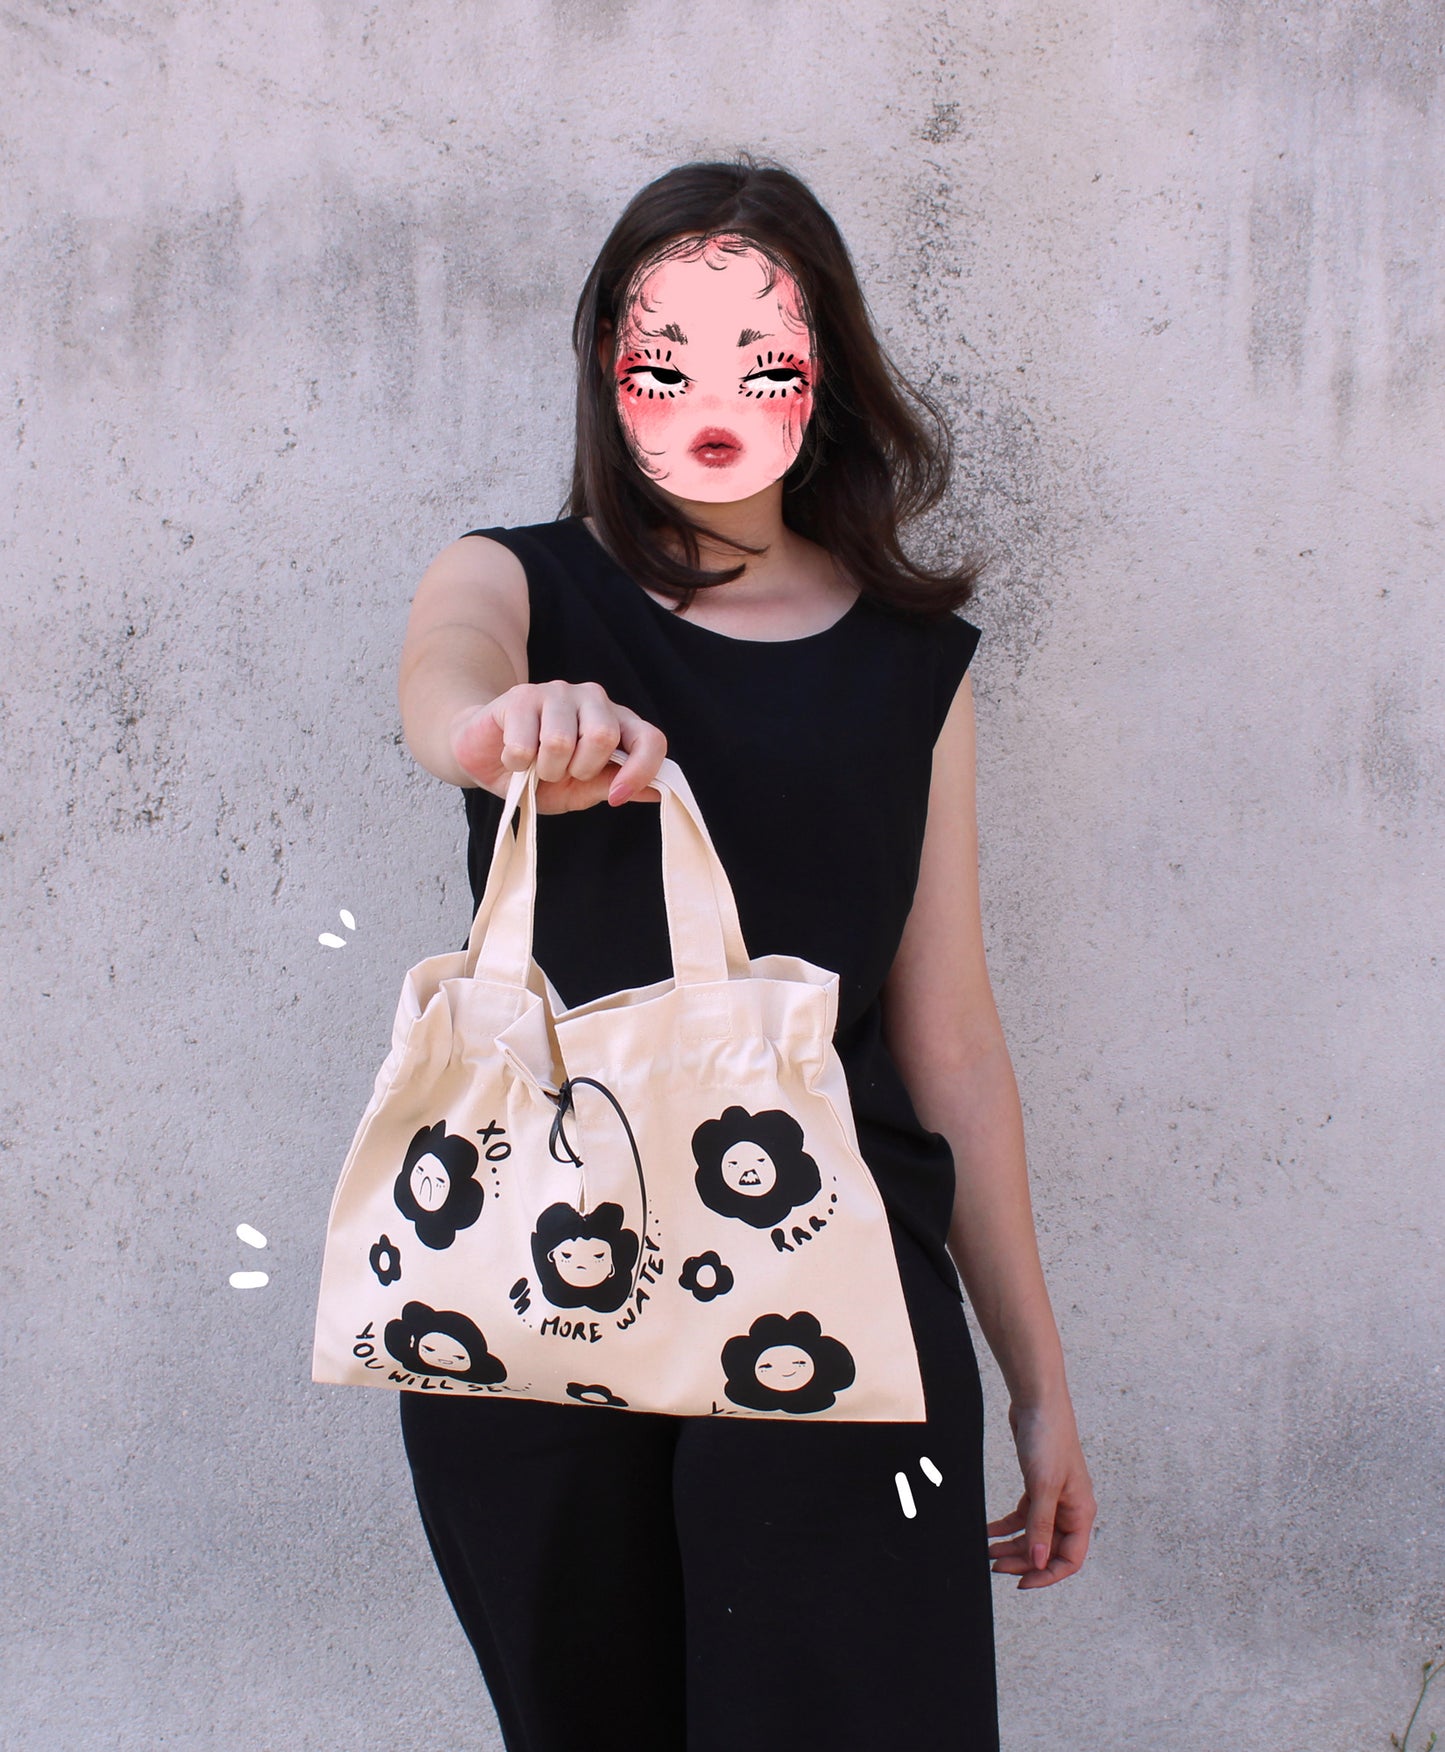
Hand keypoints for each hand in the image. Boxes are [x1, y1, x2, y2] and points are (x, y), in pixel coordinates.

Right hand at [450, 681, 666, 812]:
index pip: (650, 739)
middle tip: (562, 773)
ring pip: (561, 742)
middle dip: (579, 769)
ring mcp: (557, 692)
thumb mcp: (579, 790)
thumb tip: (658, 793)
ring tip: (536, 765)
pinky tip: (514, 756)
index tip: (616, 797)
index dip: (641, 771)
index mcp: (617, 722)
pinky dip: (517, 764)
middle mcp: (594, 699)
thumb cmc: (539, 774)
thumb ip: (613, 786)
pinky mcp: (522, 696)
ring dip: (545, 769)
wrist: (488, 756)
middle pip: (603, 737)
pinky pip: (524, 745)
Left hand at [986, 1395, 1096, 1588]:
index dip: (1047, 1575)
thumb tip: (1039, 1562)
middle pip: (1049, 1549)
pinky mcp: (1037, 1485)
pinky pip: (1025, 1516)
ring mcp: (1054, 1497)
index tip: (1021, 1582)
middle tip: (995, 1566)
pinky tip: (989, 1530)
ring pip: (1034, 1534)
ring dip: (1013, 1545)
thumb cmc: (1048, 1438)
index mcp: (1080, 1512)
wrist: (1037, 1401)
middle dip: (1023, 1560)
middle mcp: (1070, 1508)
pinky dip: (1007, 1526)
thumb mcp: (1042, 1486)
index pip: (1070, 1559)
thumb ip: (1041, 1526)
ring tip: (988, 1551)